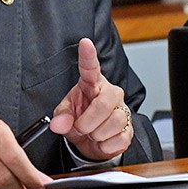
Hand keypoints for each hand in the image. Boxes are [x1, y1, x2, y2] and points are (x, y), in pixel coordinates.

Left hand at [49, 38, 132, 160]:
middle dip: (88, 121)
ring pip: (114, 122)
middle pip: (104, 104)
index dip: (88, 55)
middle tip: (79, 127)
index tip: (85, 43)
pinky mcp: (129, 129)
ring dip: (96, 134)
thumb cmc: (78, 119)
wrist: (90, 142)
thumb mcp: (65, 115)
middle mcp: (110, 93)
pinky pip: (119, 139)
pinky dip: (105, 146)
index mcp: (91, 84)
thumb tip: (58, 124)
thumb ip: (61, 118)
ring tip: (91, 133)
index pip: (90, 67)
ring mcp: (122, 110)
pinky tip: (101, 141)